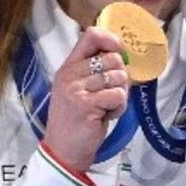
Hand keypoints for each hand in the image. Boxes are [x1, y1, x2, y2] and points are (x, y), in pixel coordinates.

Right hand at [40, 27, 129, 172]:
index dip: (111, 40)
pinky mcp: (87, 105)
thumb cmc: (75, 120)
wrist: (63, 150)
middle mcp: (70, 74)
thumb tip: (122, 55)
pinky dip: (119, 108)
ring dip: (120, 95)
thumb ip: (94, 71)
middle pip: (113, 58)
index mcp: (68, 66)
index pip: (91, 35)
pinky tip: (107, 115)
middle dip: (120, 76)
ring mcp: (77, 89)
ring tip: (106, 106)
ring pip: (119, 78)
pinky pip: (118, 96)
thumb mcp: (78, 89)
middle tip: (111, 93)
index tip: (118, 53)